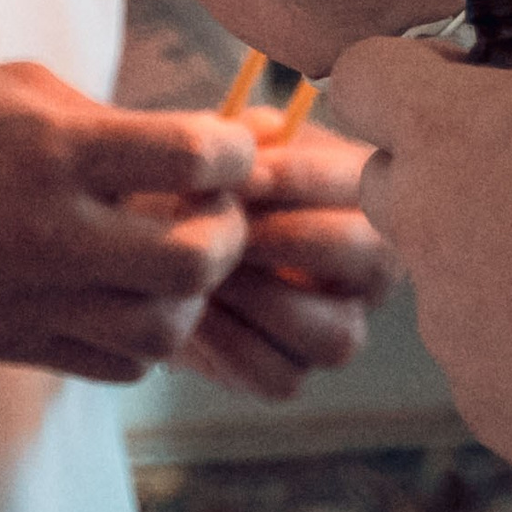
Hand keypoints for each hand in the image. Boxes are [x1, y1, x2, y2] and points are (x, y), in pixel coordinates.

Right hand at [0, 62, 253, 380]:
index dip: (235, 151)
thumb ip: (113, 122)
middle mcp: (52, 232)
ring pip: (166, 330)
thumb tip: (204, 153)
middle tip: (214, 212)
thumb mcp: (19, 90)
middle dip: (229, 235)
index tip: (226, 148)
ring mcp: (37, 299)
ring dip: (191, 296)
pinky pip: (123, 367)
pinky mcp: (22, 347)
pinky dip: (145, 337)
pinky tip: (128, 296)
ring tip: (173, 259)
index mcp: (53, 151)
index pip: (194, 157)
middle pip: (194, 262)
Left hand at [177, 111, 391, 399]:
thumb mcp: (221, 146)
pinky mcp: (286, 373)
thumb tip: (265, 134)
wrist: (139, 242)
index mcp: (364, 197)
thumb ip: (246, 135)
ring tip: (205, 270)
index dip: (303, 179)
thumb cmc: (197, 181)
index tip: (238, 174)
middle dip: (291, 239)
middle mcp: (368, 268)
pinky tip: (192, 309)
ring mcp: (333, 328)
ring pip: (334, 335)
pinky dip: (228, 343)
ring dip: (261, 298)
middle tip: (226, 228)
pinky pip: (278, 377)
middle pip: (372, 260)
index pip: (367, 186)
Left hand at [328, 21, 511, 493]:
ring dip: (498, 267)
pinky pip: (492, 364)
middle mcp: (428, 229)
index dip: (406, 75)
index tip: (459, 83)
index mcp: (452, 134)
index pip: (363, 78)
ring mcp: (452, 327)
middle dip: (443, 173)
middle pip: (388, 184)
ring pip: (446, 281)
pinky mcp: (489, 405)